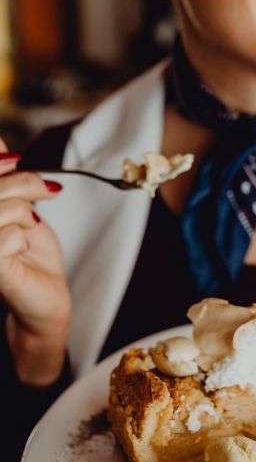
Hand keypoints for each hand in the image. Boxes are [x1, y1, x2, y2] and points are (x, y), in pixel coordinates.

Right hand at [0, 139, 70, 384]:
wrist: (44, 299)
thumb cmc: (30, 255)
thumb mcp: (20, 205)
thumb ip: (6, 175)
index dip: (1, 162)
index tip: (15, 162)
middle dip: (23, 181)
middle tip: (43, 192)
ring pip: (3, 206)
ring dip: (24, 214)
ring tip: (27, 228)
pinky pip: (6, 234)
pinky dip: (22, 238)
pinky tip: (19, 250)